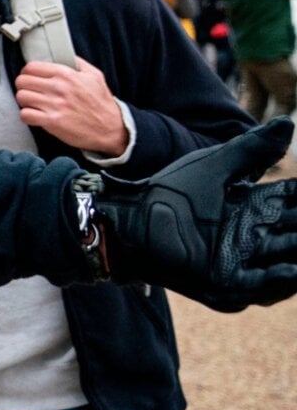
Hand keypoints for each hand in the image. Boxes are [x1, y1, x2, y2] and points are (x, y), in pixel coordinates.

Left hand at [15, 58, 126, 154]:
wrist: (111, 128)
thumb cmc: (101, 102)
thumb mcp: (94, 76)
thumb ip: (77, 63)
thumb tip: (63, 55)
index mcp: (66, 74)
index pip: (31, 67)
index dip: (27, 73)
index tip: (30, 78)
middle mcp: (58, 88)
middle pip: (22, 81)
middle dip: (23, 87)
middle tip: (30, 92)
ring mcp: (54, 105)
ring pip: (21, 97)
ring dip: (24, 102)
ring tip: (33, 104)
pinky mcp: (52, 122)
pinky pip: (25, 115)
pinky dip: (27, 116)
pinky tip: (35, 116)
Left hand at [89, 118, 296, 309]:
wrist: (129, 217)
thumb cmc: (168, 191)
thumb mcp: (216, 166)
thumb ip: (252, 150)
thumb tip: (288, 125)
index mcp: (254, 209)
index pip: (294, 203)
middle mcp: (254, 236)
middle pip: (296, 234)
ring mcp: (240, 260)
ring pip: (285, 260)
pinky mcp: (223, 279)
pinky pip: (258, 284)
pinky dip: (278, 280)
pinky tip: (292, 270)